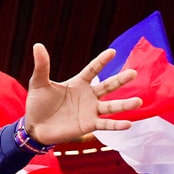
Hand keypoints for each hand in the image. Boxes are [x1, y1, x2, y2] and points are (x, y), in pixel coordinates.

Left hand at [22, 45, 139, 145]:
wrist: (34, 127)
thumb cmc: (37, 104)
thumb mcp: (39, 83)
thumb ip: (42, 66)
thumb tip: (37, 45)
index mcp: (79, 83)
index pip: (93, 69)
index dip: (102, 61)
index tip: (112, 52)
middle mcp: (88, 95)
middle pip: (108, 86)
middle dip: (121, 80)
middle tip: (134, 73)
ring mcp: (90, 111)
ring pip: (111, 107)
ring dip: (125, 104)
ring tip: (139, 101)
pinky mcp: (89, 125)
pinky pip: (105, 125)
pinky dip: (116, 125)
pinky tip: (128, 124)